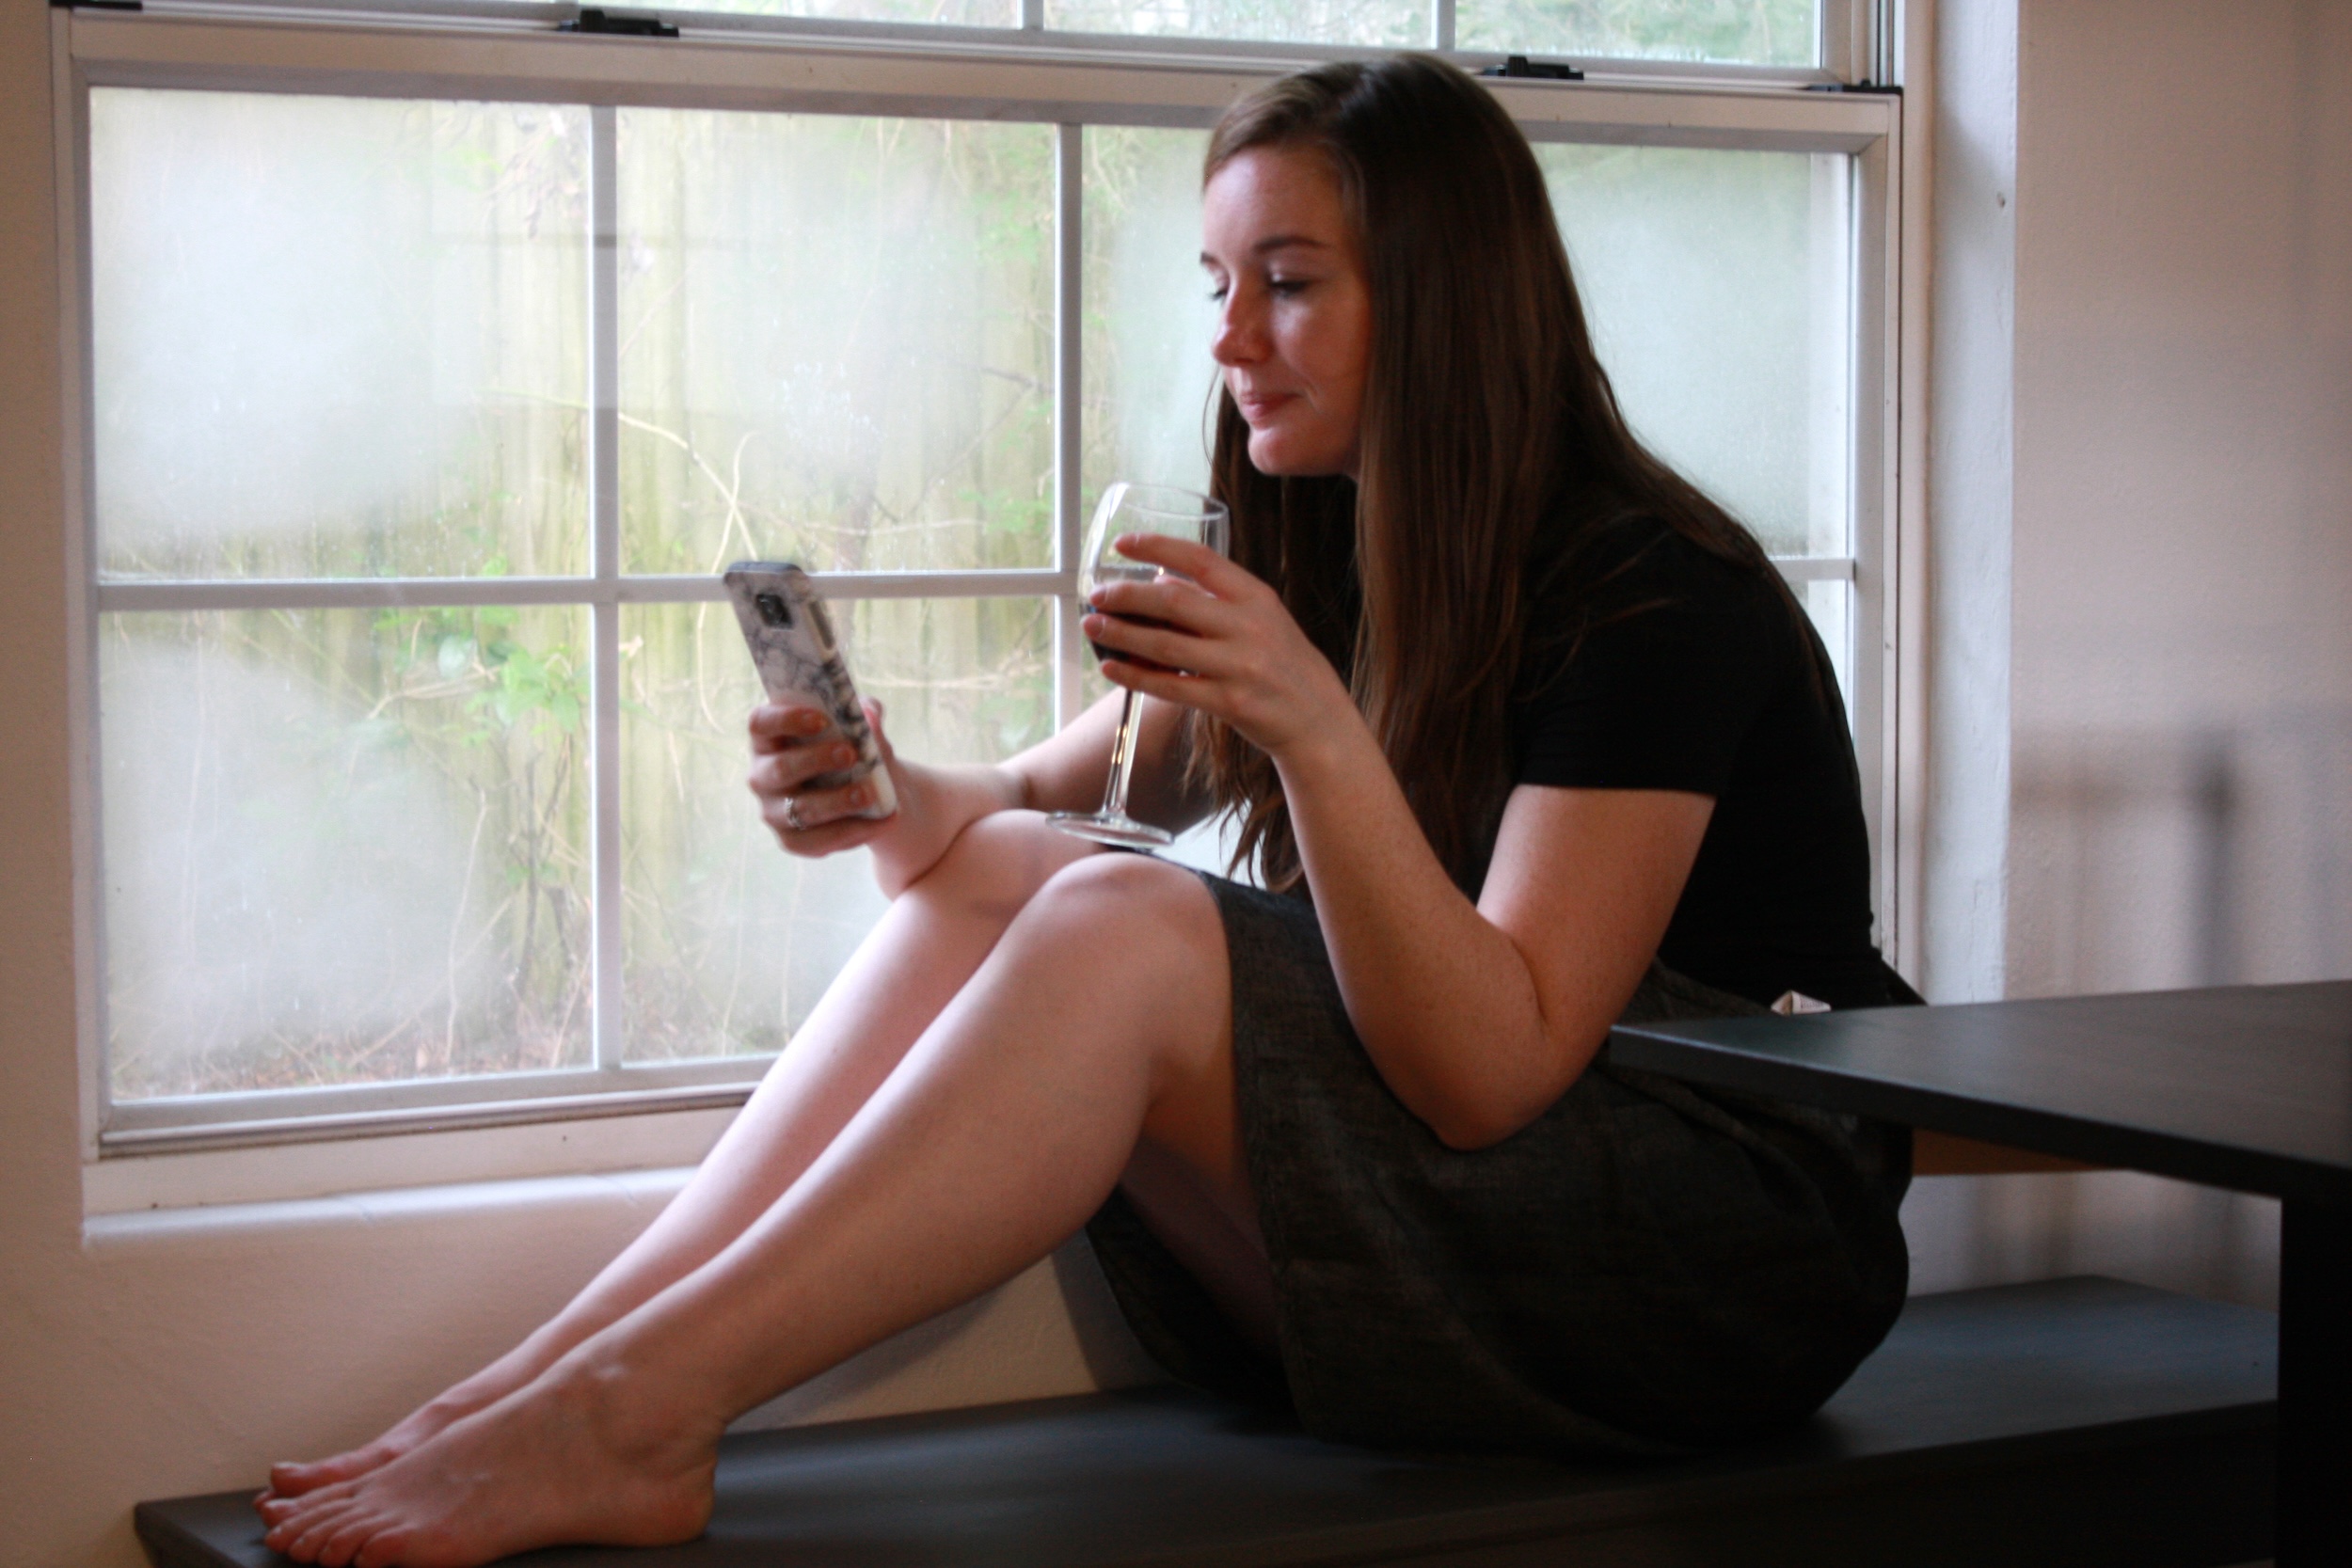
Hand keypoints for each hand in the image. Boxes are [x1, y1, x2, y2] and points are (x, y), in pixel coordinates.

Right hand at [747, 697, 899, 857]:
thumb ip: (866, 713)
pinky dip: (853, 831)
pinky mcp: (790, 840)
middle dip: (816, 761)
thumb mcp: (862, 726)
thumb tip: (869, 715)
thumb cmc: (853, 747)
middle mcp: (762, 774)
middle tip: (851, 754)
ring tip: (869, 795)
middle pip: (781, 768)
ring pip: (800, 809)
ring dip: (836, 802)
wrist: (872, 790)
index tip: (821, 719)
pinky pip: (817, 841)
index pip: (761, 723)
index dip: (786, 719)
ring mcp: (773, 810)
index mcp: (769, 738)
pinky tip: (881, 821)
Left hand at [1081, 532, 1359, 762]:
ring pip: (1164, 645)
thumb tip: (1162, 580)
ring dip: (1121, 634)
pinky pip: (1170, 687)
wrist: (1317, 719)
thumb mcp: (1261, 619)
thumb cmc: (1284, 664)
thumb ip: (1215, 599)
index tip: (1122, 544)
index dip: (1157, 547)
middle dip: (1127, 595)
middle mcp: (1248, 626)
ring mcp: (1239, 666)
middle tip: (1097, 595)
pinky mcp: (1228, 703)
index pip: (1200, 559)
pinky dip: (1135, 676)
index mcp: (1255, 597)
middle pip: (1173, 600)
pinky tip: (1111, 668)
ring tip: (1093, 626)